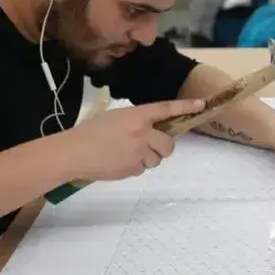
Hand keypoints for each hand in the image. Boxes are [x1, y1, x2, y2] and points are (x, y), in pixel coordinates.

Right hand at [61, 99, 204, 180]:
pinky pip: (143, 168)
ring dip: (148, 157)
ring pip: (157, 159)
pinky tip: (118, 161)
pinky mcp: (132, 169)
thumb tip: (152, 129)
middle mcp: (141, 133)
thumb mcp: (115, 117)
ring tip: (126, 153)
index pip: (166, 109)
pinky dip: (135, 166)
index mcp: (136, 116)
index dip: (185, 107)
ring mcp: (138, 153)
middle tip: (150, 145)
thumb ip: (136, 121)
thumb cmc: (90, 131)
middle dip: (163, 146)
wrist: (72, 153)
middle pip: (169, 144)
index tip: (202, 105)